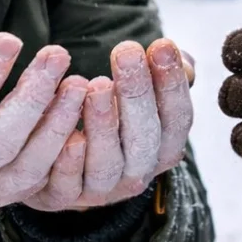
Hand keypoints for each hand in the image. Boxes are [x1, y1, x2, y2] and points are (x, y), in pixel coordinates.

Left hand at [23, 38, 194, 211]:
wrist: (63, 165)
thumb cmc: (112, 119)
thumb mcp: (140, 96)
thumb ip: (158, 73)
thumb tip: (172, 52)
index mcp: (164, 147)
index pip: (177, 118)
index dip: (172, 84)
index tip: (162, 45)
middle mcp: (138, 172)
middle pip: (144, 137)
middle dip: (137, 92)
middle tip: (126, 51)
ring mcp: (103, 189)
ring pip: (107, 162)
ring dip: (103, 123)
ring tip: (97, 84)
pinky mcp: (64, 196)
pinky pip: (68, 184)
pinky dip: (69, 161)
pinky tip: (68, 135)